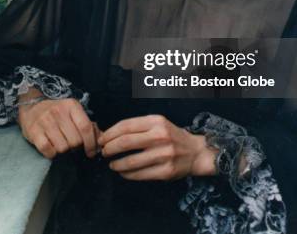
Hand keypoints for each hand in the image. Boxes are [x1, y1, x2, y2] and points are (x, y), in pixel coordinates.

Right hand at [17, 91, 99, 159]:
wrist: (32, 107)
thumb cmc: (57, 113)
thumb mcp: (73, 113)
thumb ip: (89, 125)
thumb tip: (102, 140)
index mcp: (71, 106)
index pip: (86, 127)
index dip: (91, 143)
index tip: (91, 152)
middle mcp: (58, 112)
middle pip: (75, 141)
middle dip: (75, 146)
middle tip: (70, 143)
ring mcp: (45, 121)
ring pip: (63, 148)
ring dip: (63, 150)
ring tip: (60, 143)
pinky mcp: (33, 131)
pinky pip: (48, 151)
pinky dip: (51, 153)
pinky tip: (51, 147)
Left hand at [98, 114, 217, 180]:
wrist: (195, 152)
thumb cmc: (170, 136)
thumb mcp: (157, 123)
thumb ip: (136, 127)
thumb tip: (109, 135)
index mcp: (156, 121)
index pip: (125, 126)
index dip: (109, 133)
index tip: (101, 139)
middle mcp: (160, 136)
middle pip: (125, 142)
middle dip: (109, 148)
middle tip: (104, 152)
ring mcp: (164, 155)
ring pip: (130, 161)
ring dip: (116, 164)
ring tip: (112, 164)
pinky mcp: (165, 171)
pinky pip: (140, 175)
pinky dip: (127, 174)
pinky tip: (123, 172)